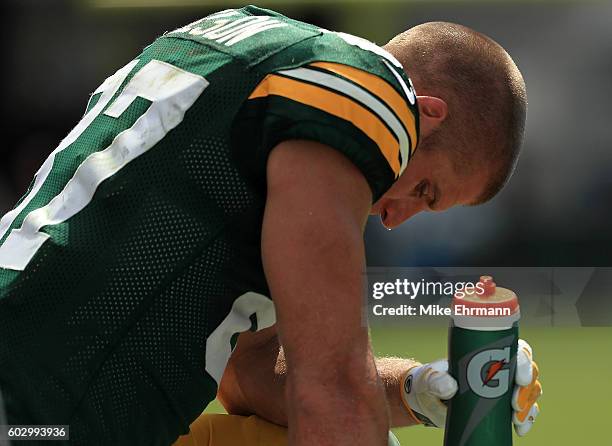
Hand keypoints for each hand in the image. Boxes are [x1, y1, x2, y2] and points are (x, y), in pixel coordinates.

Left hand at [401, 339, 541, 434]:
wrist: (427, 401)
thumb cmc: (429, 382)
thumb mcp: (429, 379)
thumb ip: (436, 380)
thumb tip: (451, 387)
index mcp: (483, 354)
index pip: (512, 348)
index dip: (523, 359)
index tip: (520, 377)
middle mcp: (497, 368)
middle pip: (527, 370)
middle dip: (527, 387)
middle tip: (515, 404)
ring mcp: (502, 388)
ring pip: (529, 390)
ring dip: (529, 405)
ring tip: (516, 420)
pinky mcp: (501, 407)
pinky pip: (523, 410)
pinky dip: (526, 419)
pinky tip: (520, 429)